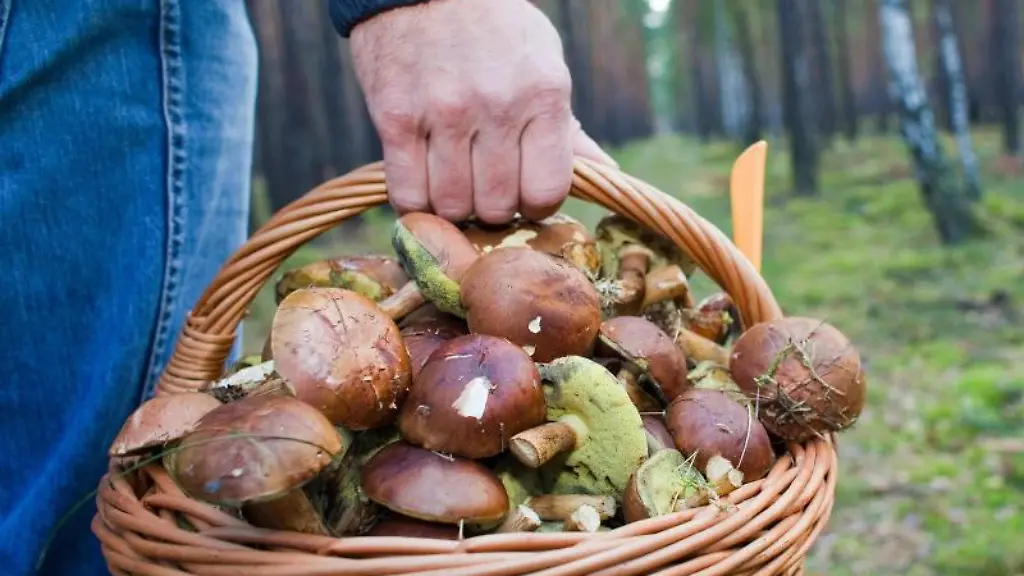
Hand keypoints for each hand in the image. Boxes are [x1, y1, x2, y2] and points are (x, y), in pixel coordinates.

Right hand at [350, 0, 615, 223]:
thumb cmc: (493, 28)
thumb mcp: (544, 64)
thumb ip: (567, 127)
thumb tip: (603, 173)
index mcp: (543, 94)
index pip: (547, 192)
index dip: (536, 204)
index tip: (524, 193)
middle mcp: (496, 106)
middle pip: (497, 206)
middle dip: (493, 207)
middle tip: (485, 185)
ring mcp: (443, 113)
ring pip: (451, 206)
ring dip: (453, 205)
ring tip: (454, 181)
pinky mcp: (395, 118)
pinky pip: (407, 193)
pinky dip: (416, 200)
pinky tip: (423, 182)